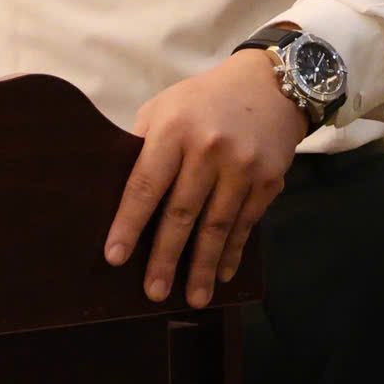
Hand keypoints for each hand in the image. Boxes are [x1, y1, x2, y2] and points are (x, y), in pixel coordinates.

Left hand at [103, 49, 306, 307]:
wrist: (269, 86)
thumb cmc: (203, 101)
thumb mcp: (165, 108)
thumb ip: (143, 146)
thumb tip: (117, 194)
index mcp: (173, 129)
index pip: (146, 184)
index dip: (129, 224)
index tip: (114, 256)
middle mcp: (208, 149)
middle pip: (182, 212)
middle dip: (166, 257)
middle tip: (153, 292)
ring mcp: (242, 166)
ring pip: (217, 225)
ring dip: (202, 266)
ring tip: (191, 297)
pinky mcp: (268, 180)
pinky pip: (246, 224)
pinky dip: (232, 252)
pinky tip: (220, 273)